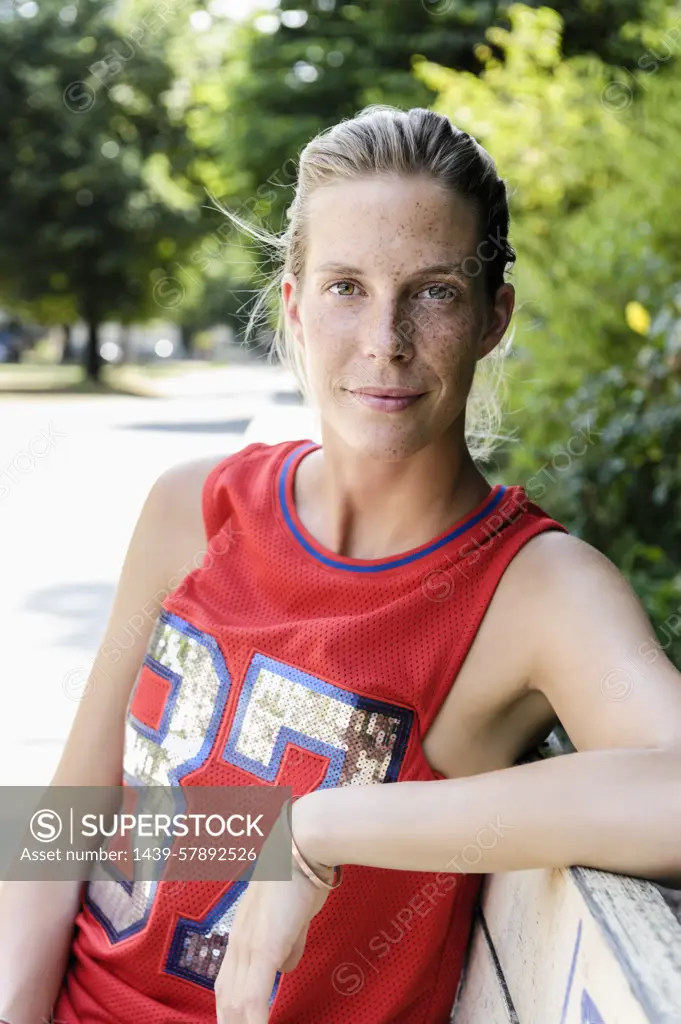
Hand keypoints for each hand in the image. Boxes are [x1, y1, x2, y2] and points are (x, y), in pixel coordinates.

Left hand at [214, 864, 329, 1023]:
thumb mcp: (294, 919)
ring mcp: (248, 946)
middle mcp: (239, 942)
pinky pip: (254, 996)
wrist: (300, 849)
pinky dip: (254, 1020)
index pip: (227, 984)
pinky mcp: (264, 948)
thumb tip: (286, 969)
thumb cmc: (301, 877)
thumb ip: (289, 945)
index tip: (235, 1023)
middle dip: (231, 1023)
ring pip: (235, 1002)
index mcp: (243, 935)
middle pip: (225, 998)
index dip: (229, 1009)